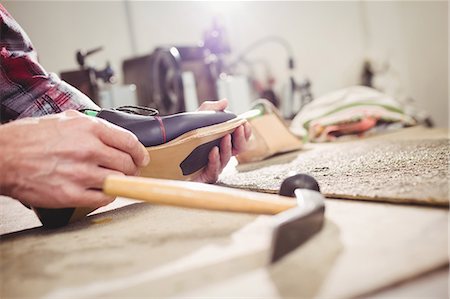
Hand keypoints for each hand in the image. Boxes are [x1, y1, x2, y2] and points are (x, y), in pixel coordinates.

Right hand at [0, 110, 148, 207]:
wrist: (3, 157)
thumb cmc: (30, 138)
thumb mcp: (65, 120)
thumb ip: (92, 126)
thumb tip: (112, 135)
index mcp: (90, 129)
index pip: (130, 142)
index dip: (140, 152)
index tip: (142, 158)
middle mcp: (89, 150)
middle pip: (127, 163)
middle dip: (132, 168)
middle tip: (129, 171)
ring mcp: (81, 174)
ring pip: (118, 181)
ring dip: (119, 182)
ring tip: (112, 180)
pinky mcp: (72, 194)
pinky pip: (103, 199)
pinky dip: (107, 196)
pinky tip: (101, 192)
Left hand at [194, 99, 250, 182]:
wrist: (168, 152)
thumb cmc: (186, 137)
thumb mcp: (197, 119)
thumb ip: (211, 110)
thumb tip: (225, 102)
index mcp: (223, 143)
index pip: (240, 139)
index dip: (245, 132)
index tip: (244, 124)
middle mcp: (221, 155)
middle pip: (238, 149)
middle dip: (241, 138)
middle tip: (239, 128)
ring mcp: (215, 166)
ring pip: (227, 158)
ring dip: (228, 147)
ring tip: (226, 136)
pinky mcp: (206, 175)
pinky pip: (214, 170)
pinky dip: (215, 160)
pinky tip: (213, 151)